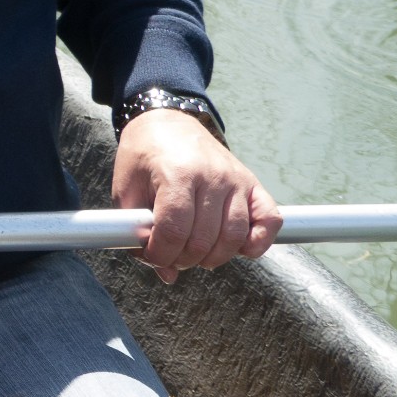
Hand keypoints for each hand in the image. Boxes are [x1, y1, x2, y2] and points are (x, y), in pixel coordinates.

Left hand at [110, 109, 279, 283]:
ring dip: (213, 257)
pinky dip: (260, 242)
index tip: (153, 256)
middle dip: (183, 259)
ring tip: (196, 254)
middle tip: (171, 256)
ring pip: (234, 236)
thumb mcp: (126, 190)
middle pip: (203, 239)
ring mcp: (236, 179)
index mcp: (177, 174)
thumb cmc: (143, 158)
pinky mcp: (252, 183)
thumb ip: (139, 232)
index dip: (160, 254)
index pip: (174, 230)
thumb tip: (165, 274)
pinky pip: (270, 220)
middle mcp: (212, 176)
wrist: (166, 122)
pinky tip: (241, 249)